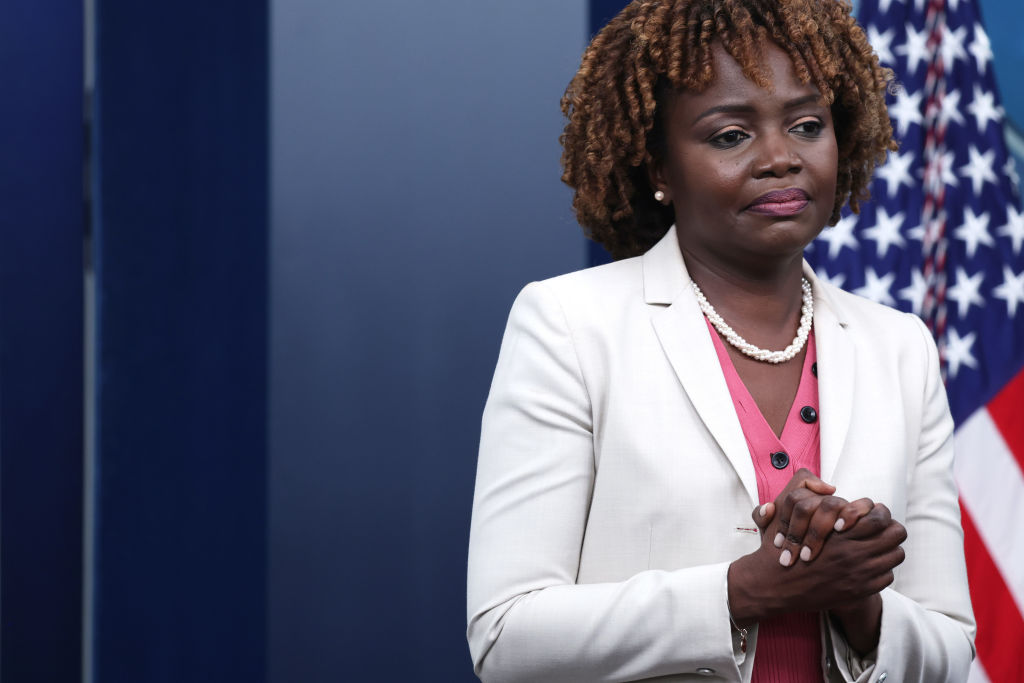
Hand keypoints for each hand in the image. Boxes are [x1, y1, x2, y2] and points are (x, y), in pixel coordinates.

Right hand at [729, 476, 906, 626]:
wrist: (776, 585)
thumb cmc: (782, 547)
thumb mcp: (786, 511)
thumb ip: (804, 490)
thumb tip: (830, 487)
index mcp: (840, 532)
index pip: (881, 517)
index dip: (879, 513)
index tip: (869, 516)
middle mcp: (854, 553)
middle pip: (896, 534)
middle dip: (889, 529)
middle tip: (879, 530)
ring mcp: (860, 574)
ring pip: (896, 555)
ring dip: (887, 550)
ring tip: (876, 547)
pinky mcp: (861, 591)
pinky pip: (887, 576)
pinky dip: (880, 570)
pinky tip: (867, 566)